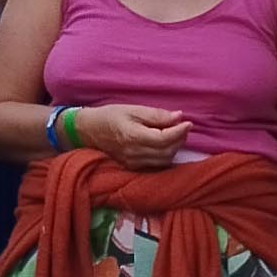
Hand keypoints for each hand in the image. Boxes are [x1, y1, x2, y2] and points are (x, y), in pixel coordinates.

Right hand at [77, 103, 192, 169]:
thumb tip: (178, 116)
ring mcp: (133, 163)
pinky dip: (165, 155)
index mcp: (134, 137)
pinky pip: (156, 165)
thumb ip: (156, 115)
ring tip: (174, 134)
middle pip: (167, 151)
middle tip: (181, 126)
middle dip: (179, 139)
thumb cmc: (110, 116)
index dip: (180, 131)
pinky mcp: (132, 167)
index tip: (188, 122)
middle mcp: (134, 153)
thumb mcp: (132, 110)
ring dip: (173, 148)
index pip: (165, 139)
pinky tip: (164, 145)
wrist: (87, 131)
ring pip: (164, 160)